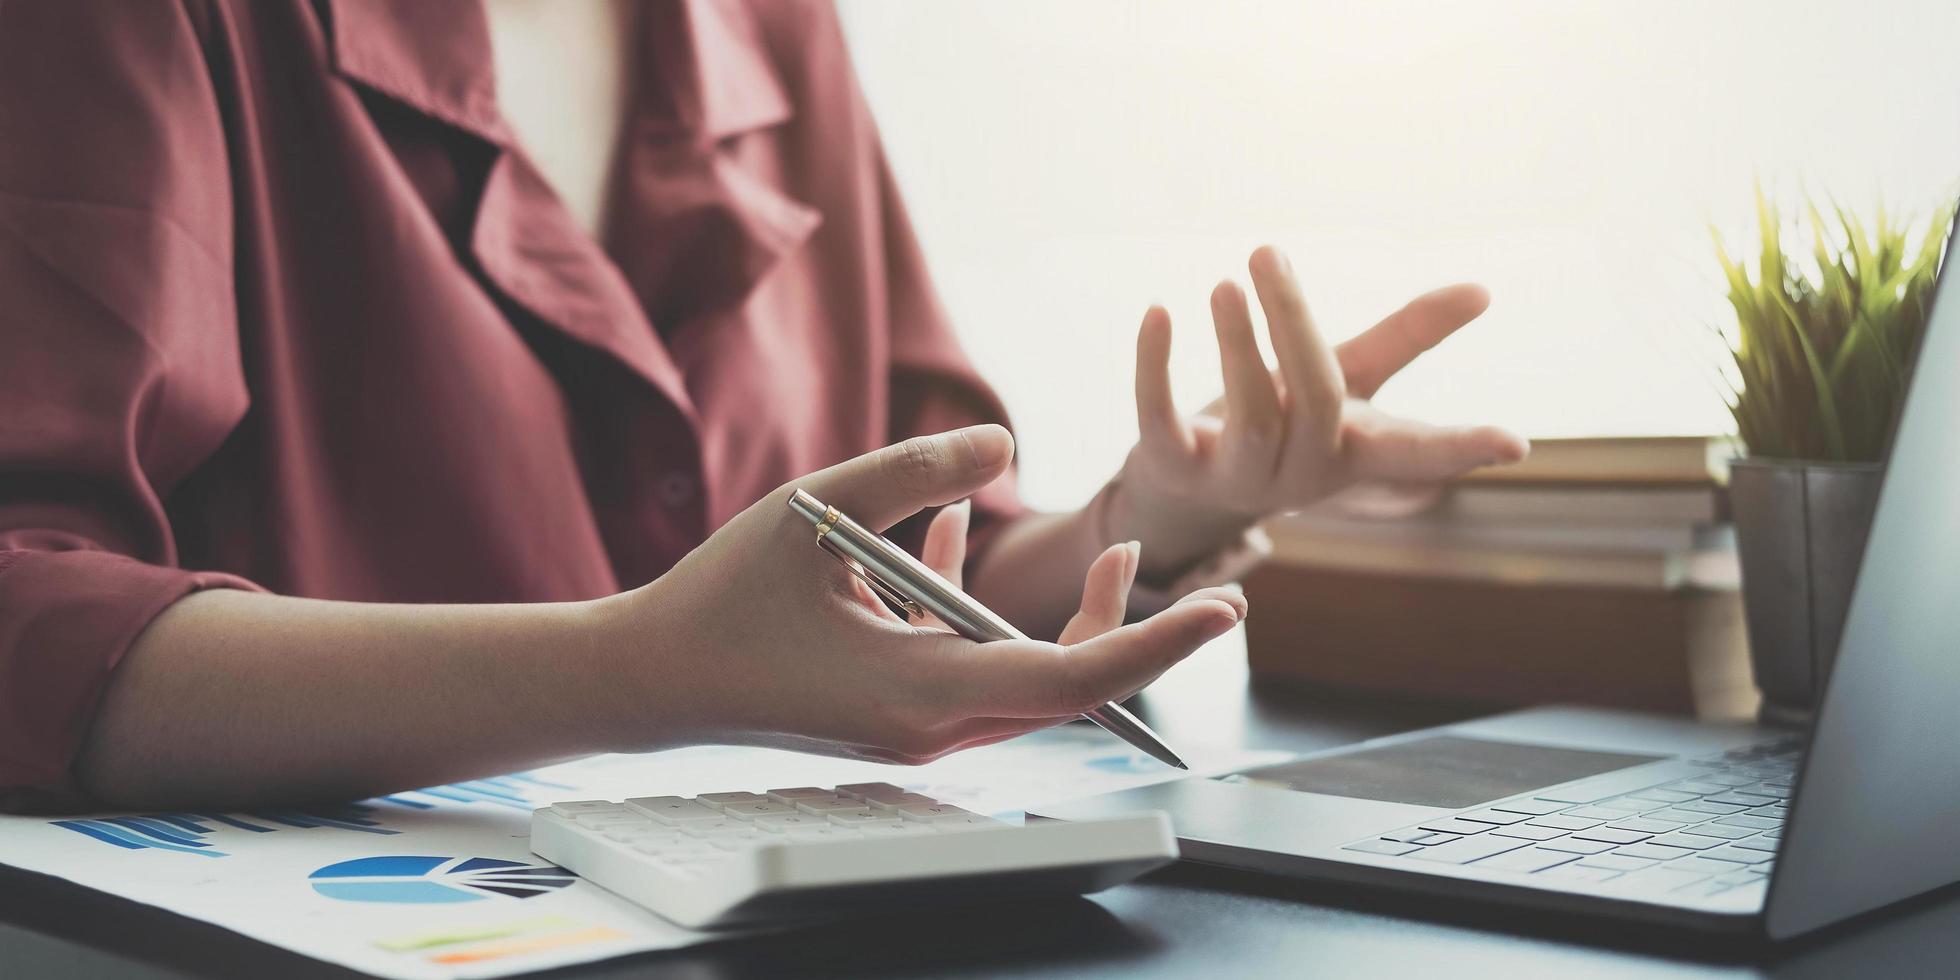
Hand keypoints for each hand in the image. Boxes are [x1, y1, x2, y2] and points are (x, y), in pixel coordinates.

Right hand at [592, 425, 1245, 764]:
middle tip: (1170, 565)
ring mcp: (914, 730)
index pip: (1077, 676)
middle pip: (1067, 686)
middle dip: (1130, 628)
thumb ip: (914, 470)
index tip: (1227, 611)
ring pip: (1027, 680)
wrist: (646, 681)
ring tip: (1115, 552)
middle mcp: (933, 726)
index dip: (1158, 643)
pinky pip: (971, 669)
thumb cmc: (718, 599)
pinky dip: (985, 614)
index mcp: (924, 691)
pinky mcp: (893, 716)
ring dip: (1068, 619)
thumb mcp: (818, 508)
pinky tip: (960, 538)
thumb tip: (1004, 443)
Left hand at [1113, 246, 1528, 575]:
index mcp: (1352, 449)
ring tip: (1227, 280)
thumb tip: (1484, 288)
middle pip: (1315, 399)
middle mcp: (1301, 469)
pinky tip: (1157, 313)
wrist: (1191, 489)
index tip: (1515, 444)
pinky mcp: (1173, 467)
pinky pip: (1161, 420)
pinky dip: (1155, 368)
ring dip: (1236, 341)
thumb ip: (1407, 337)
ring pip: (1247, 412)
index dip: (1460, 449)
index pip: (1415, 454)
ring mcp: (1237, 475)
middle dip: (1293, 325)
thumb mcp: (1348, 379)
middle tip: (1269, 252)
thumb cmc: (1286, 421)